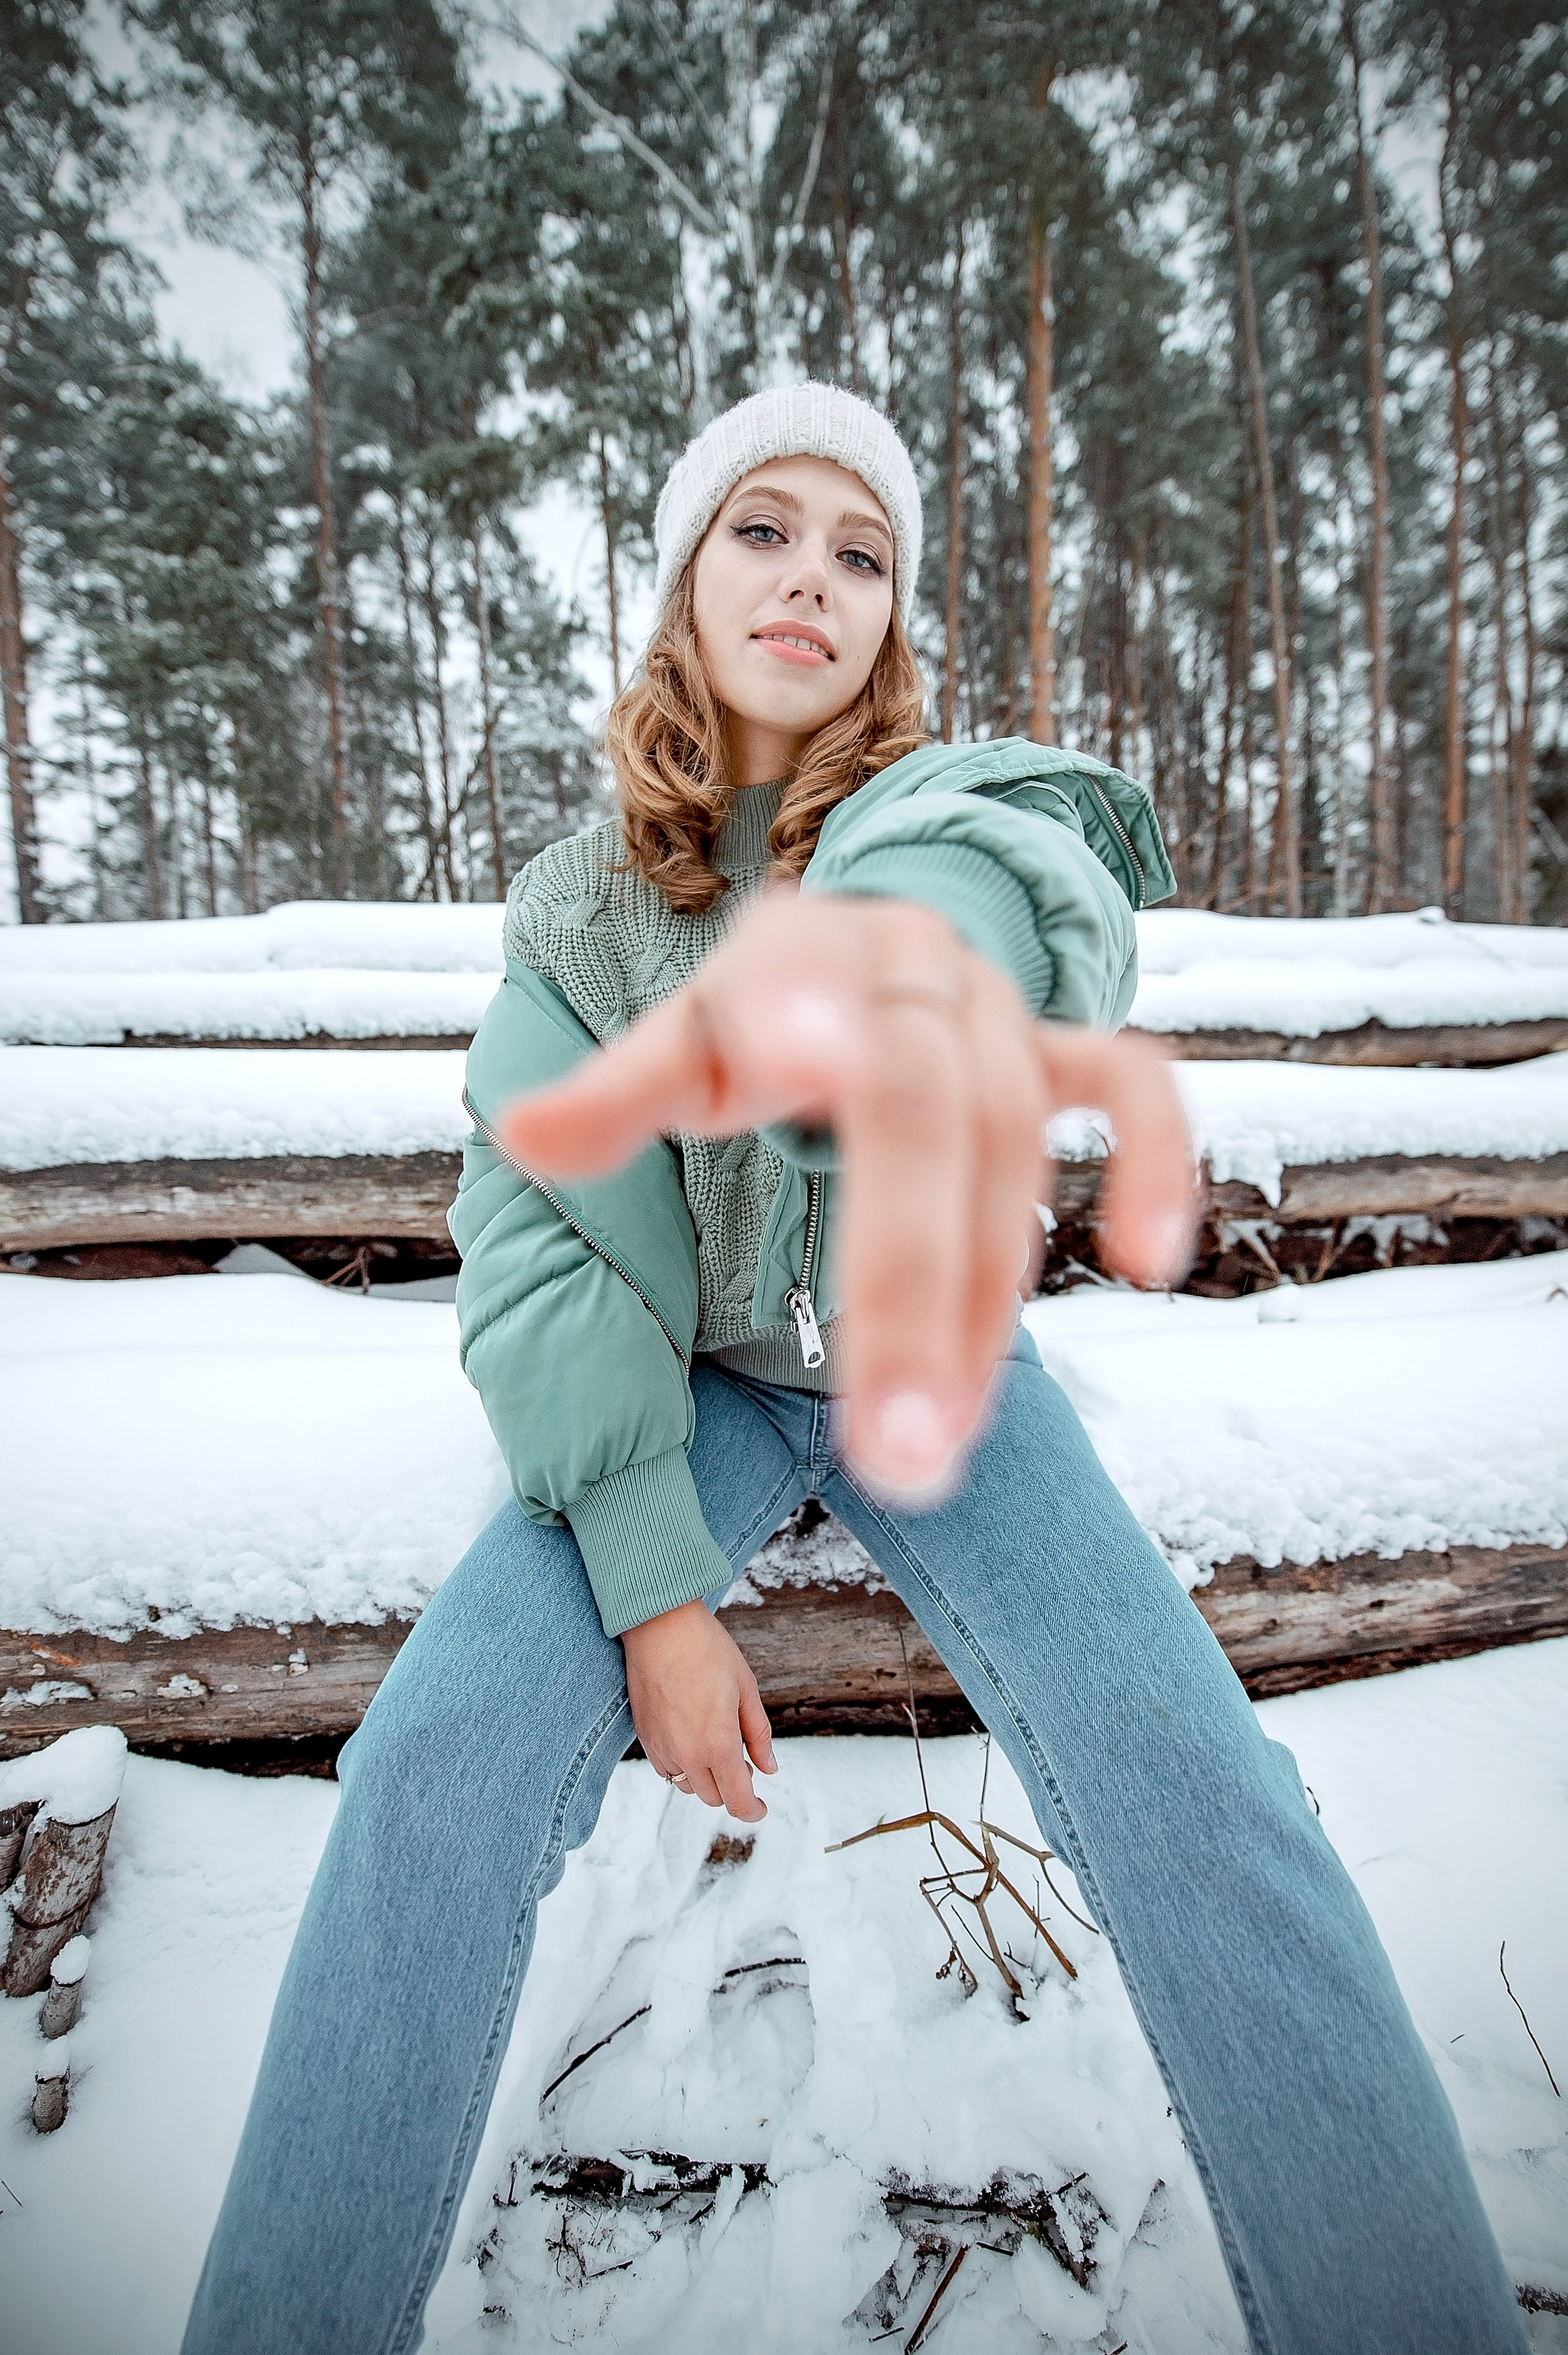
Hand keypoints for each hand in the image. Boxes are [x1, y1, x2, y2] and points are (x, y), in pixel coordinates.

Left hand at [501, 889, 1196, 1499]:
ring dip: (986, 1301)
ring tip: (941, 1443)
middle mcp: (908, 967)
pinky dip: (1151, 1160)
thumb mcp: (676, 1044)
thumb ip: (614, 1095)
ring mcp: (996, 1006)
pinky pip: (1132, 1087)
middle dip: (909, 1288)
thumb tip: (520, 1134)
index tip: (794, 1060)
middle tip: (896, 1455)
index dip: (797, 1021)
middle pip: (922, 1119)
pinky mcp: (1059, 1048)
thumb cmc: (751, 1014)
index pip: (790, 985)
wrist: (857, 941)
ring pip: (1010, 1144)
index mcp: (797, 949)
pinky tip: (1149, 1259)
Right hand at [622, 1600, 776, 1821]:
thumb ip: (758, 1734)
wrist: (659, 1626)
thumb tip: (769, 1769)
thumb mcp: (746, 1688)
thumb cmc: (708, 1651)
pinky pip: (665, 1770)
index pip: (737, 1801)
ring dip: (706, 1779)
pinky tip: (692, 1740)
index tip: (760, 1809)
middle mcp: (686, 1754)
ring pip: (688, 1787)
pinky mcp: (644, 1737)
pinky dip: (683, 1767)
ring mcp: (661, 1748)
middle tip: (745, 1764)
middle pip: (714, 1797)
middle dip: (733, 1789)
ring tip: (717, 1748)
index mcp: (718, 1744)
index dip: (752, 1811)